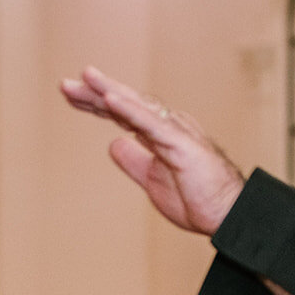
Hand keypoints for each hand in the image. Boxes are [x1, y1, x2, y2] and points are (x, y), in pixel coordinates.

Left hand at [59, 66, 244, 235]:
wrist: (228, 216)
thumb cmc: (199, 200)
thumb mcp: (152, 181)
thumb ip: (134, 161)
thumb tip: (113, 144)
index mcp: (161, 135)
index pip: (123, 114)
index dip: (97, 103)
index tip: (72, 95)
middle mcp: (168, 127)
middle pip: (126, 104)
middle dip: (95, 92)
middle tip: (66, 84)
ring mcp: (176, 132)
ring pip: (137, 106)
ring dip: (109, 91)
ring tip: (85, 78)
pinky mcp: (182, 144)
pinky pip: (151, 123)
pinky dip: (129, 109)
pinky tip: (109, 99)